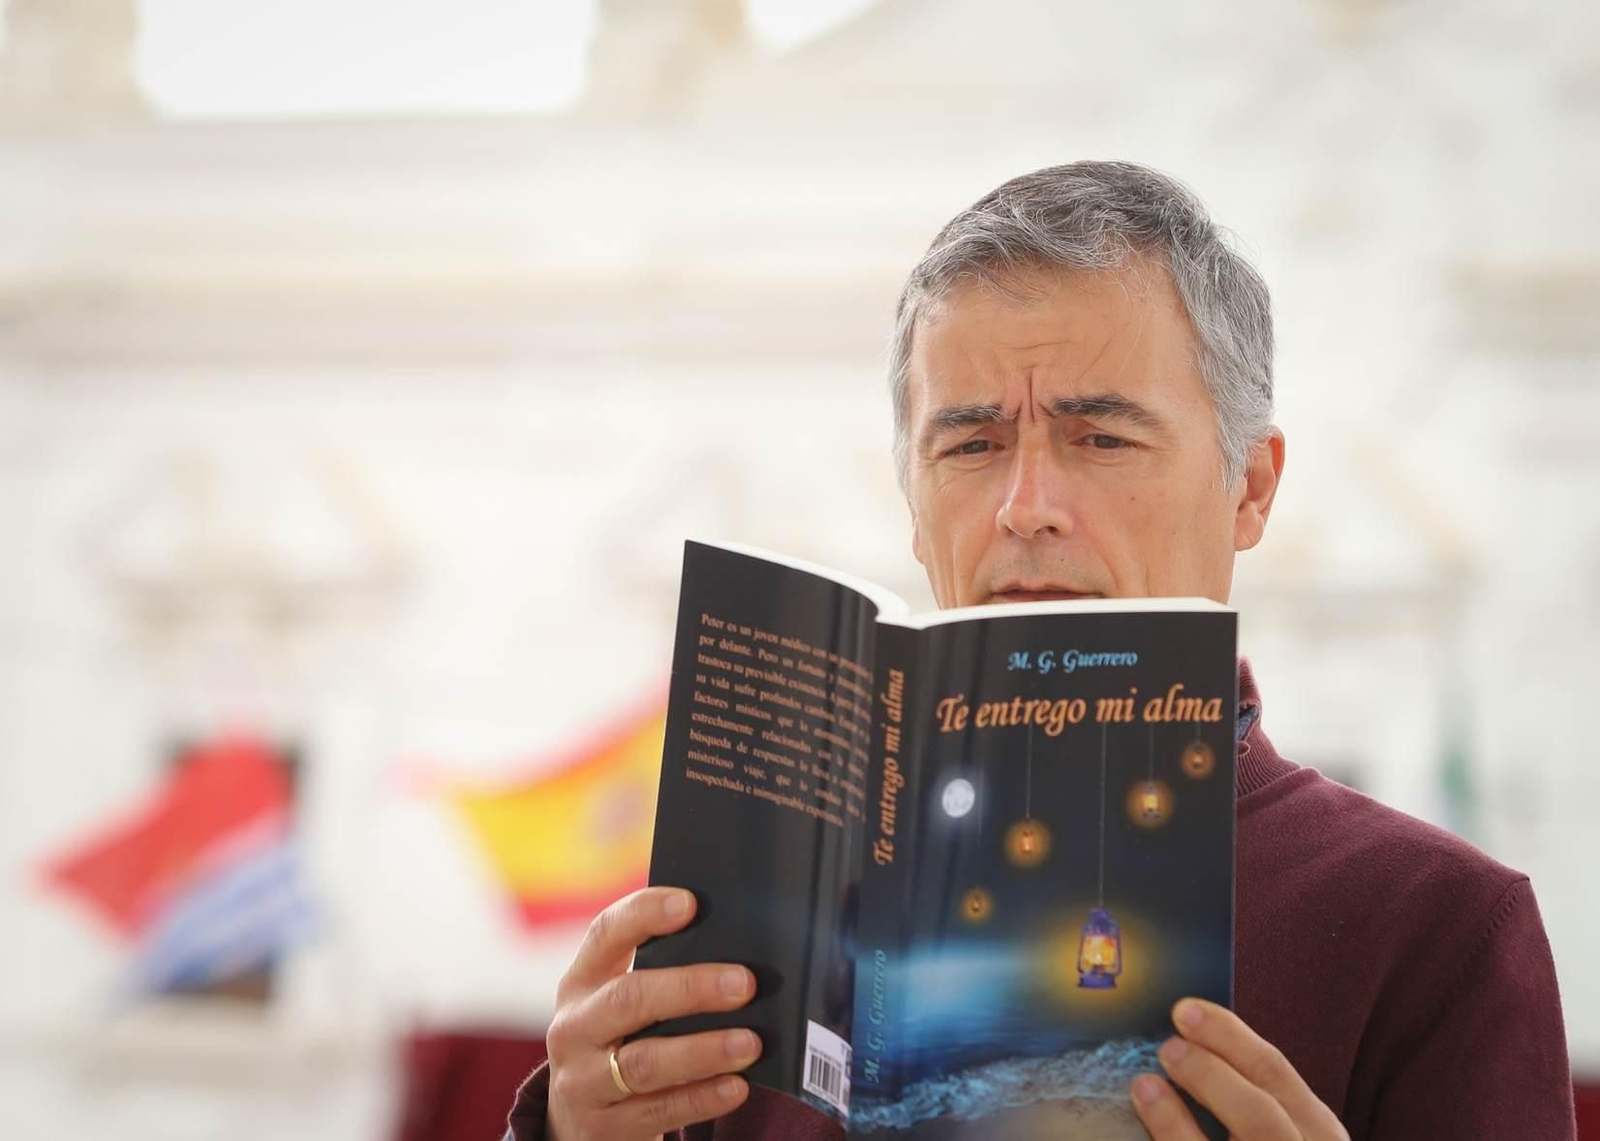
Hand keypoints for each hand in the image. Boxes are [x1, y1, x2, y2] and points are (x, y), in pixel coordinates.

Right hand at [546, 887, 762, 1140]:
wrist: (577, 1120)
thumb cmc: (619, 1041)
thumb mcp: (617, 1004)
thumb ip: (660, 974)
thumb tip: (736, 950)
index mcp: (581, 982)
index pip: (605, 934)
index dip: (644, 914)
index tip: (689, 902)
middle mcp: (574, 1028)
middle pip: (629, 999)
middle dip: (690, 989)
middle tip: (744, 983)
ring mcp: (582, 1081)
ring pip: (644, 1061)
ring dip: (703, 1050)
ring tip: (750, 1043)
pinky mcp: (601, 1127)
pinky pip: (657, 1111)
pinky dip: (700, 1098)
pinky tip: (736, 1087)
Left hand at [1131, 999, 1348, 1139]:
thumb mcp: (1284, 1131)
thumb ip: (1251, 1098)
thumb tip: (1186, 1040)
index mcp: (1320, 1137)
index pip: (1277, 1074)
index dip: (1229, 1037)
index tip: (1184, 1009)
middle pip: (1262, 1118)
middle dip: (1211, 1077)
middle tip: (1166, 1047)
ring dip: (1180, 1124)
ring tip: (1144, 1086)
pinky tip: (1145, 1131)